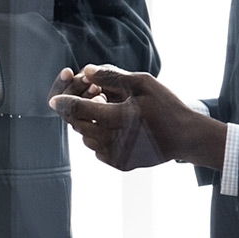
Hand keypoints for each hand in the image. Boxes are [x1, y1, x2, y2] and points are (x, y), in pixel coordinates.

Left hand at [49, 65, 226, 171]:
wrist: (184, 137)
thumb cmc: (165, 106)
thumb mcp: (143, 83)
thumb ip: (112, 76)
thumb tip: (85, 70)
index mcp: (121, 119)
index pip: (81, 110)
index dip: (65, 102)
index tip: (53, 100)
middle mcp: (117, 142)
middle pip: (80, 126)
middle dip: (79, 112)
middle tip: (94, 99)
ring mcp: (118, 156)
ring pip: (87, 139)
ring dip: (89, 125)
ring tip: (108, 111)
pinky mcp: (120, 165)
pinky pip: (98, 150)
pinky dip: (100, 137)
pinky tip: (116, 127)